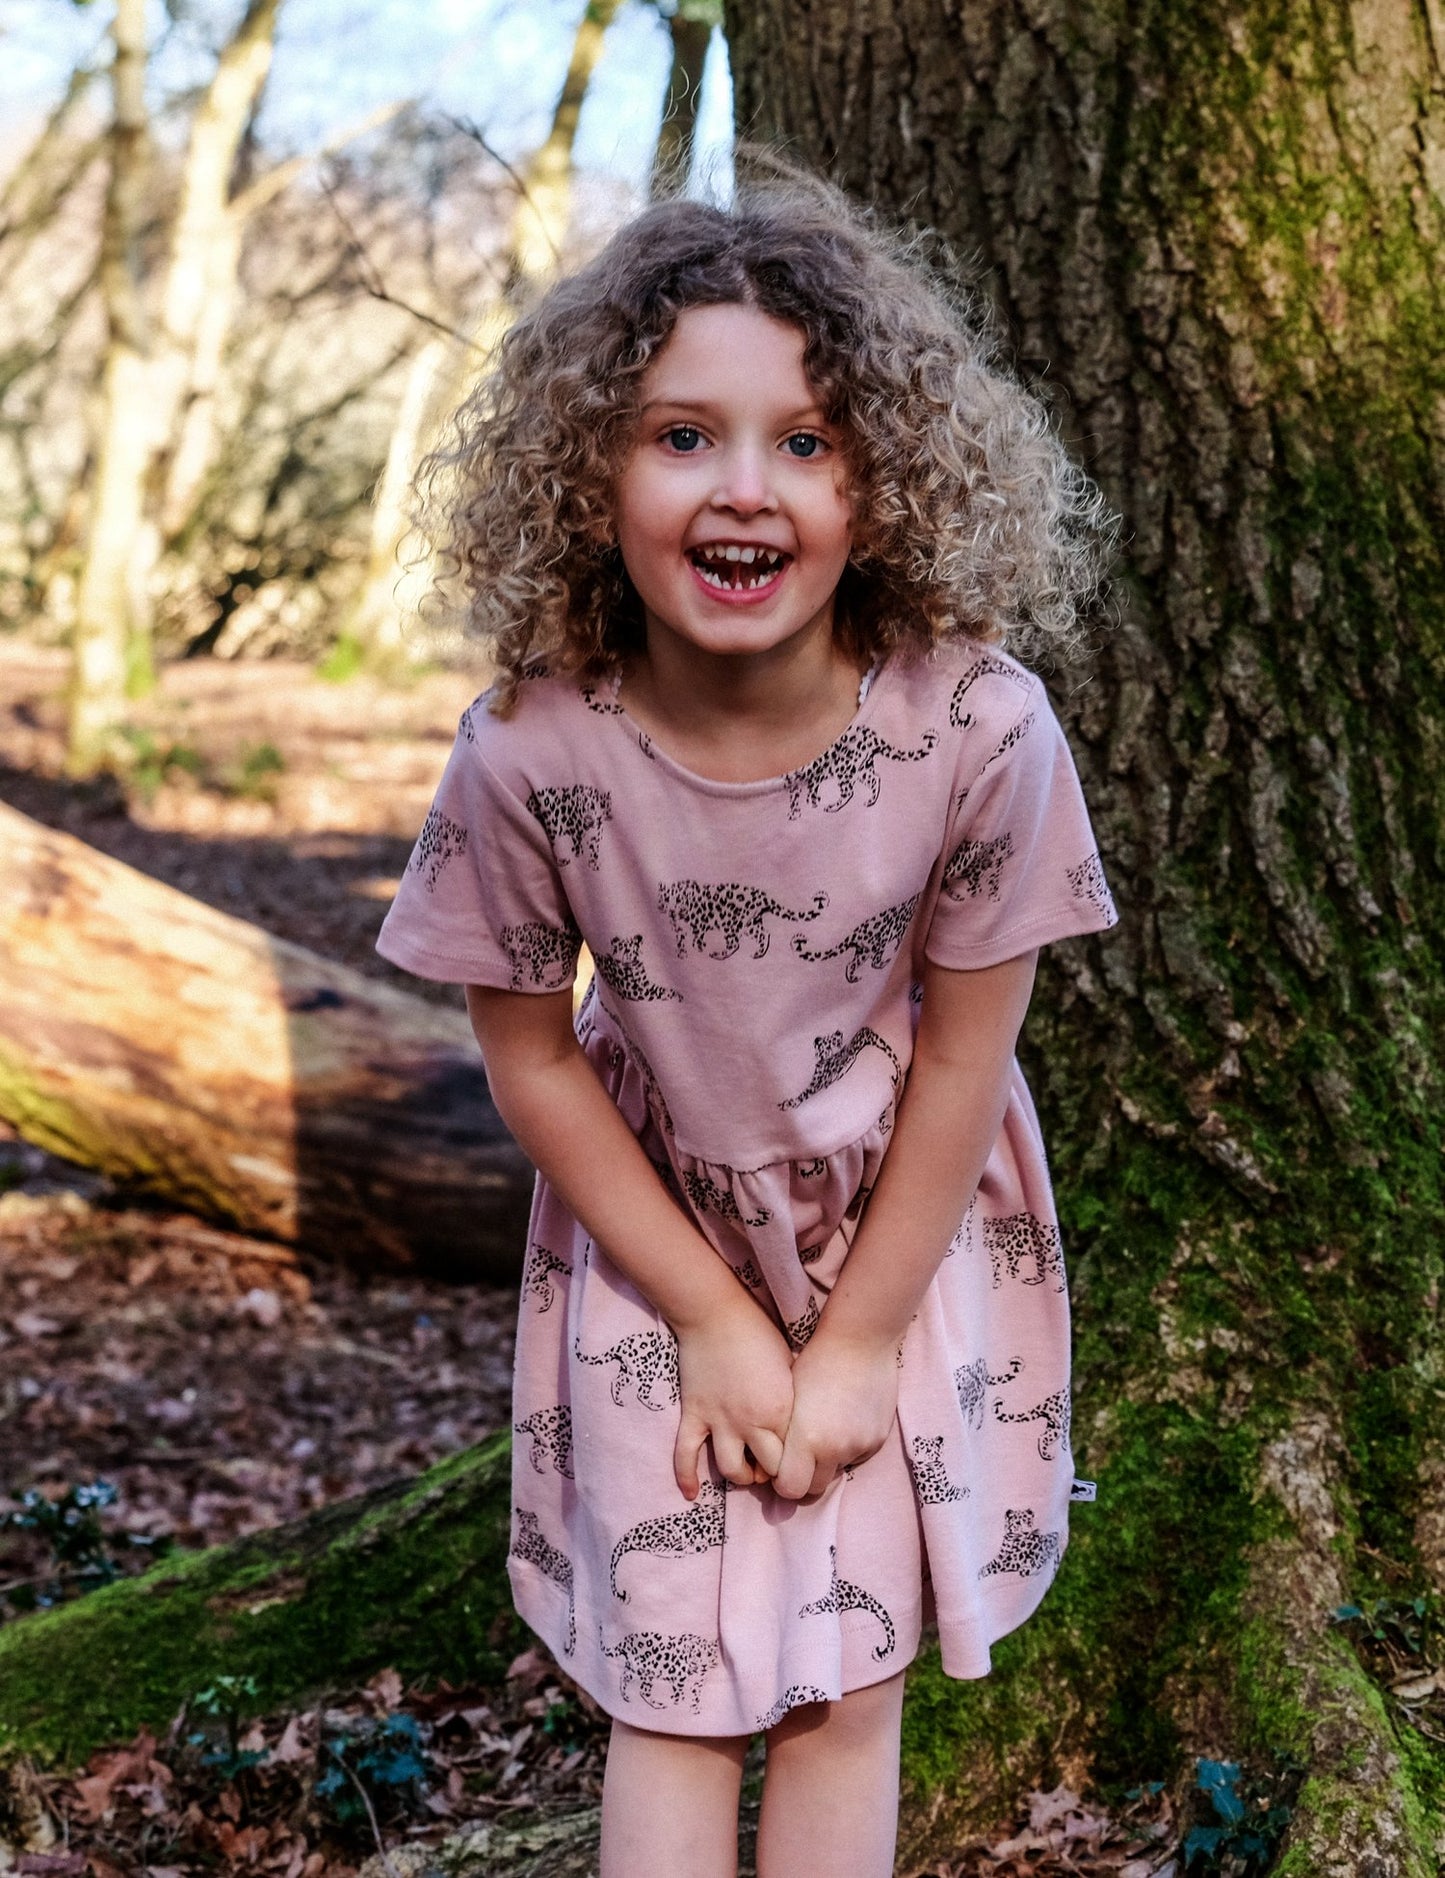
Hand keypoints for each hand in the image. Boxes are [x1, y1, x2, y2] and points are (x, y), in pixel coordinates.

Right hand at [673, 1294, 794, 1498]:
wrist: (717, 1313)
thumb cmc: (760, 1334)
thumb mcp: (790, 1367)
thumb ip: (794, 1400)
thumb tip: (803, 1422)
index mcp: (780, 1411)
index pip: (792, 1457)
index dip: (795, 1463)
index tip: (795, 1461)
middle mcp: (751, 1423)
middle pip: (766, 1471)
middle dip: (771, 1475)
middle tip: (771, 1468)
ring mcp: (720, 1421)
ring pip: (731, 1470)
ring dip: (740, 1476)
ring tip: (745, 1470)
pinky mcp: (694, 1415)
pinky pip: (686, 1455)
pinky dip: (687, 1478)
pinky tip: (691, 1494)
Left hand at [773, 1329, 899, 1501]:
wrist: (860, 1340)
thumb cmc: (815, 1362)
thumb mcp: (787, 1399)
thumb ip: (782, 1438)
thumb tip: (773, 1468)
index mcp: (805, 1438)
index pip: (789, 1488)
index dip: (782, 1482)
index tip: (780, 1468)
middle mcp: (834, 1448)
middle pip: (813, 1489)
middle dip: (804, 1478)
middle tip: (800, 1457)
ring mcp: (859, 1446)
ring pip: (836, 1471)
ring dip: (828, 1461)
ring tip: (824, 1429)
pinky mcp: (877, 1440)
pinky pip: (856, 1457)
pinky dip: (848, 1448)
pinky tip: (844, 1421)